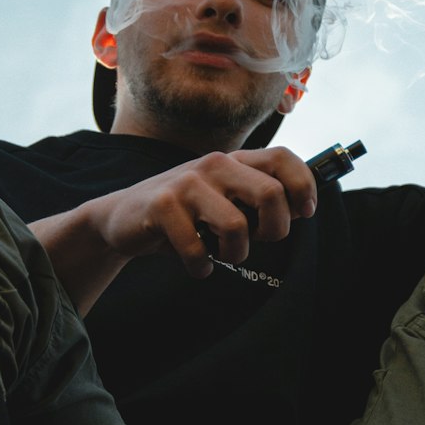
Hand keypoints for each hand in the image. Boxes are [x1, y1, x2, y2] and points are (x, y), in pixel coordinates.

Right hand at [86, 147, 316, 279]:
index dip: (304, 186)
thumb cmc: (182, 215)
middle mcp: (214, 164)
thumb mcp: (222, 200)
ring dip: (234, 253)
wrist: (120, 218)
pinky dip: (200, 266)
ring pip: (237, 226)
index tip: (303, 213)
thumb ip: (256, 200)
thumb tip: (299, 210)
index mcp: (234, 161)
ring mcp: (187, 183)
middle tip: (257, 242)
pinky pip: (197, 249)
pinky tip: (196, 265)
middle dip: (274, 229)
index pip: (283, 158)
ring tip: (218, 254)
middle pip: (271, 194)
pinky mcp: (163, 205)